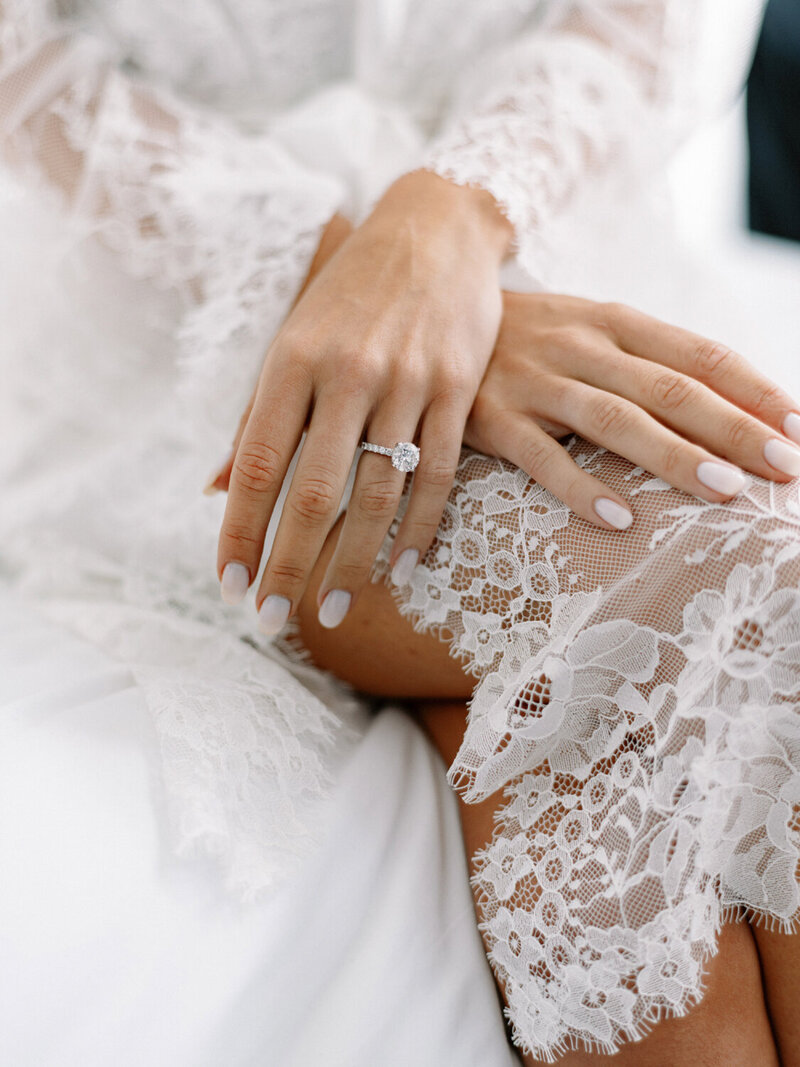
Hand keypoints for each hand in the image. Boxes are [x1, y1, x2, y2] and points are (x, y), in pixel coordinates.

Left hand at [213, 170, 512, 630]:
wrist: (436, 230)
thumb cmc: (349, 293)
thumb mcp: (292, 339)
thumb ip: (258, 417)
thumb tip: (214, 491)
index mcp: (292, 359)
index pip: (256, 465)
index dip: (240, 532)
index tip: (230, 585)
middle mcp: (347, 372)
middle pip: (316, 491)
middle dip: (292, 564)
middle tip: (276, 619)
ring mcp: (407, 380)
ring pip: (380, 491)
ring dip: (355, 559)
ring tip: (337, 607)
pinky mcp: (457, 387)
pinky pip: (439, 472)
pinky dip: (419, 526)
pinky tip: (401, 565)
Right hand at [463, 292, 799, 529]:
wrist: (434, 318)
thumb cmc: (528, 339)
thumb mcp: (589, 332)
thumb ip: (648, 364)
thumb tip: (728, 406)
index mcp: (614, 323)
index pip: (700, 355)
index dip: (754, 390)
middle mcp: (581, 348)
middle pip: (670, 390)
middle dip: (734, 430)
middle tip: (784, 467)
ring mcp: (536, 383)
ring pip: (616, 420)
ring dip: (673, 455)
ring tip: (725, 489)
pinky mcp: (492, 418)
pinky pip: (542, 457)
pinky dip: (581, 488)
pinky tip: (618, 517)